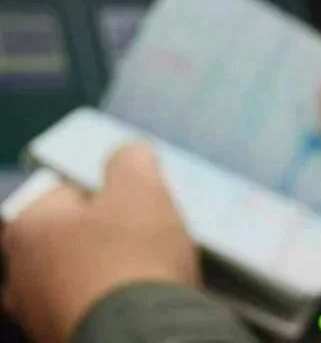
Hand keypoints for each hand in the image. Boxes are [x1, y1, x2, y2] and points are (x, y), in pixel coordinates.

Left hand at [2, 143, 197, 342]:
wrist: (141, 337)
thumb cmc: (133, 255)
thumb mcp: (141, 188)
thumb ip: (131, 160)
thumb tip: (129, 153)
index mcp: (27, 226)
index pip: (68, 192)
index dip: (109, 195)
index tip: (138, 208)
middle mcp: (17, 273)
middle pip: (70, 239)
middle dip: (103, 237)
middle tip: (144, 241)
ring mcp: (36, 315)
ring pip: (77, 278)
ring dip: (105, 275)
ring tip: (146, 277)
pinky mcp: (62, 340)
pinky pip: (89, 310)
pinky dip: (110, 306)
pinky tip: (139, 304)